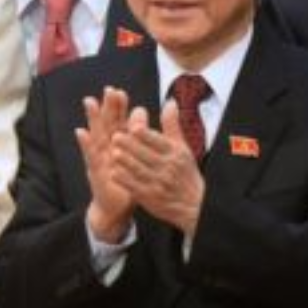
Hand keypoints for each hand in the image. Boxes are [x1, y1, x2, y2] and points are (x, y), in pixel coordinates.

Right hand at [78, 88, 137, 241]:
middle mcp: (107, 148)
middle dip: (107, 106)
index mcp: (119, 144)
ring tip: (89, 102)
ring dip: (93, 119)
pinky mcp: (95, 171)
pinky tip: (81, 132)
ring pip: (96, 134)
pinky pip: (90, 156)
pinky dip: (85, 144)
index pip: (119, 121)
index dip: (118, 107)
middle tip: (107, 89)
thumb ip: (140, 138)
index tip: (119, 92)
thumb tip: (143, 115)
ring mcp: (99, 158)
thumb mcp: (137, 158)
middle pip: (107, 123)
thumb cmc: (128, 181)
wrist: (117, 207)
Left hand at [109, 105, 204, 236]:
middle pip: (146, 154)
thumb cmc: (185, 172)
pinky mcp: (149, 197)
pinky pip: (133, 186)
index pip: (158, 141)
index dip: (145, 134)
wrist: (193, 205)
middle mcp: (167, 168)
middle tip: (115, 137)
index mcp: (175, 154)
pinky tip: (114, 171)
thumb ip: (172, 125)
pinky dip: (124, 179)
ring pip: (138, 170)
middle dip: (130, 145)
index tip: (132, 126)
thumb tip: (170, 102)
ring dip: (125, 161)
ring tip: (113, 152)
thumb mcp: (183, 148)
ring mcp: (158, 183)